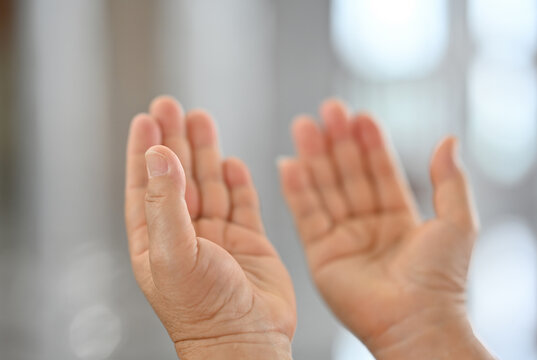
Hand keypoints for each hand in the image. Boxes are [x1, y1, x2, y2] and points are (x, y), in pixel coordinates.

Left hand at [125, 96, 294, 358]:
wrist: (247, 340)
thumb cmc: (203, 309)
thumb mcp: (174, 252)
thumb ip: (166, 201)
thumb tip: (160, 154)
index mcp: (156, 240)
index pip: (145, 185)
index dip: (145, 151)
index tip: (146, 118)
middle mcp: (185, 234)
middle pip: (178, 176)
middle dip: (176, 139)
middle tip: (173, 105)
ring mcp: (218, 237)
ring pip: (210, 184)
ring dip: (206, 152)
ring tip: (202, 118)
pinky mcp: (249, 241)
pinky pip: (241, 203)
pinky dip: (237, 182)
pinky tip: (230, 163)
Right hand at [279, 99, 492, 358]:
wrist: (416, 321)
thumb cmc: (441, 279)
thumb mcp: (456, 222)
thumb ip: (449, 180)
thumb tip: (448, 140)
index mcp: (399, 218)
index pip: (380, 171)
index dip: (370, 143)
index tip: (359, 114)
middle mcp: (368, 225)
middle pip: (348, 175)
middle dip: (337, 142)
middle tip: (326, 110)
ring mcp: (343, 239)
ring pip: (325, 190)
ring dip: (314, 158)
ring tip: (304, 125)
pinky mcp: (321, 254)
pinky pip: (306, 216)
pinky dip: (297, 190)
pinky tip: (289, 163)